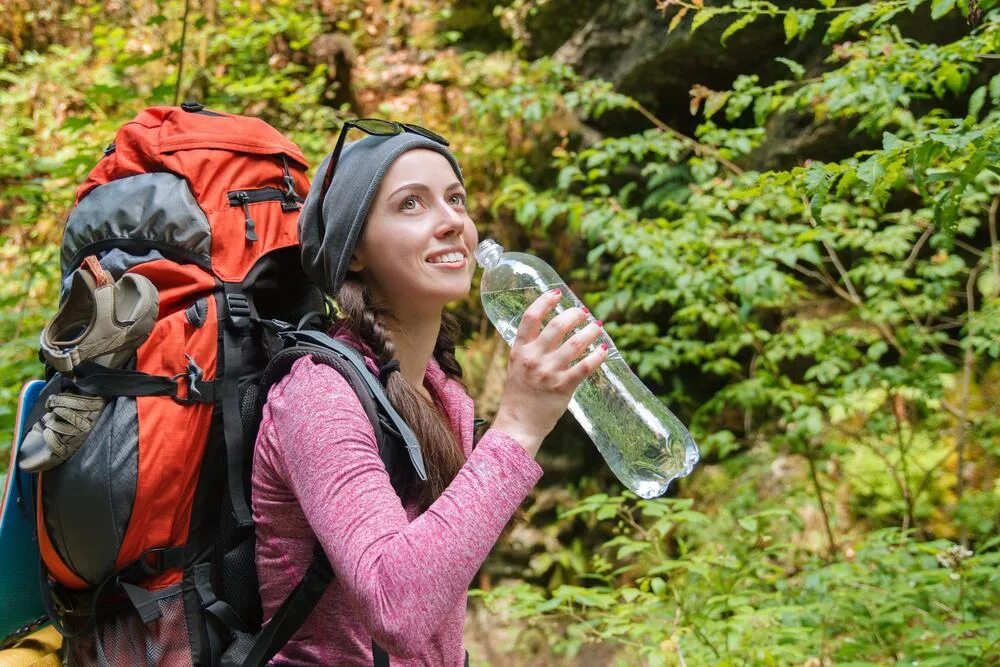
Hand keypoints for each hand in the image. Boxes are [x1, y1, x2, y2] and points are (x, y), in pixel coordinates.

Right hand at [491, 288, 607, 456]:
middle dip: (574, 315)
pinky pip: (585, 366)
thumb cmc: (519, 394)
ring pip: (575, 343)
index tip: (558, 293)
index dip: (545, 301)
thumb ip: (531, 349)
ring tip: (597, 326)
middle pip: (557, 326)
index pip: (531, 317)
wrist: (518, 423)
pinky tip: (604, 349)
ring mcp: (548, 372)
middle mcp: (533, 358)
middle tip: (584, 312)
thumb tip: (554, 330)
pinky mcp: (563, 387)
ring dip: (590, 332)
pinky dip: (598, 355)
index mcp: (519, 350)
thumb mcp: (517, 366)